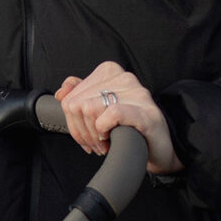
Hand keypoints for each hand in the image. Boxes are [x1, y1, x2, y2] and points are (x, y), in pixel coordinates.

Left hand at [54, 61, 182, 175]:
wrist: (159, 148)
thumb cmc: (128, 127)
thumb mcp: (100, 108)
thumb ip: (79, 95)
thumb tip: (61, 93)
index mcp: (109, 71)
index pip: (71, 96)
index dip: (73, 122)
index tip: (85, 135)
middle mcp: (124, 77)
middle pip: (78, 105)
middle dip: (82, 131)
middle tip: (95, 144)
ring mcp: (137, 93)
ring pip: (89, 109)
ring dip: (93, 135)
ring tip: (104, 143)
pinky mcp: (147, 112)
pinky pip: (111, 114)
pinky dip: (105, 130)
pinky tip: (112, 138)